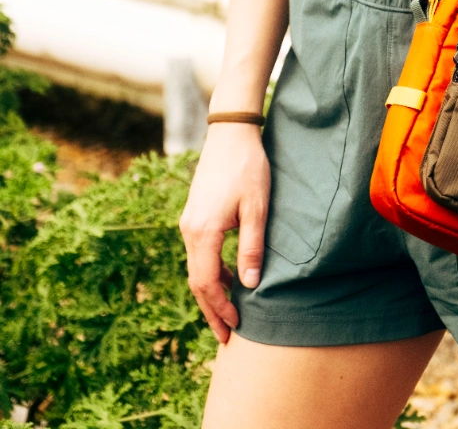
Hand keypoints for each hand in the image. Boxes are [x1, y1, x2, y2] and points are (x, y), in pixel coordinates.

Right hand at [178, 124, 270, 343]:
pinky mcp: (194, 215)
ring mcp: (189, 222)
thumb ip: (251, 246)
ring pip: (196, 268)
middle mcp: (190, 231)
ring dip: (210, 293)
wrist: (230, 134)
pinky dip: (209, 273)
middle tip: (227, 335)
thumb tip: (250, 285)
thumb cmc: (248, 168)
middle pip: (196, 281)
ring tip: (227, 313)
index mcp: (203, 232)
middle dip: (211, 310)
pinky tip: (226, 279)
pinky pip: (198, 254)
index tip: (234, 327)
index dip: (219, 308)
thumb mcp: (257, 207)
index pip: (206, 284)